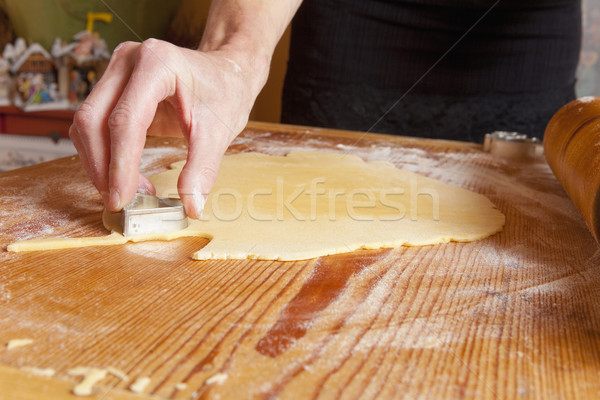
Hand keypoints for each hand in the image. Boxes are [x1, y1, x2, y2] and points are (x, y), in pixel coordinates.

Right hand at [69, 39, 257, 217]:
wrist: (225, 73)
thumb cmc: (225, 93)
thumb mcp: (219, 133)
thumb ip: (202, 170)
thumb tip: (191, 207)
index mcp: (157, 64)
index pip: (125, 120)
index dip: (120, 165)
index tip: (121, 199)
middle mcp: (128, 61)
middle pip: (94, 120)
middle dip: (102, 167)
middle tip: (120, 202)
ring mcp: (116, 72)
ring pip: (86, 124)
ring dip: (99, 164)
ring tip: (129, 192)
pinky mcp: (112, 88)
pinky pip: (94, 124)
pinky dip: (103, 154)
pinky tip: (126, 177)